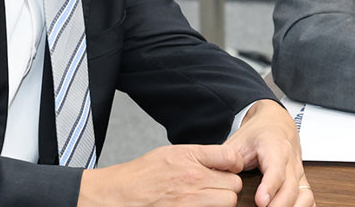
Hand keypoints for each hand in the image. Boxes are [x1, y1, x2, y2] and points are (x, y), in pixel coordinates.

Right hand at [77, 144, 244, 206]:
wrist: (120, 195)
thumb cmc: (142, 175)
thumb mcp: (171, 153)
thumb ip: (198, 156)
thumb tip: (225, 159)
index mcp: (189, 157)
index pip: (231, 157)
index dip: (233, 164)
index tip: (228, 168)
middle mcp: (193, 178)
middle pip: (234, 184)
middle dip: (228, 186)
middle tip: (215, 188)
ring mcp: (191, 201)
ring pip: (228, 202)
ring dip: (222, 201)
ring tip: (208, 199)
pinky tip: (201, 205)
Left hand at [224, 100, 313, 206]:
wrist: (275, 122)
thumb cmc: (257, 133)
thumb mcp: (238, 142)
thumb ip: (226, 160)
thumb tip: (212, 177)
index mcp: (274, 147)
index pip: (276, 169)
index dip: (269, 187)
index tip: (260, 202)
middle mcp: (290, 161)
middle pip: (291, 187)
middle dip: (279, 205)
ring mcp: (299, 172)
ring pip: (305, 194)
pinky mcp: (302, 181)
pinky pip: (308, 198)